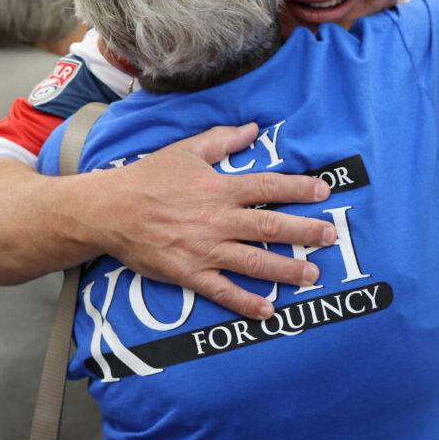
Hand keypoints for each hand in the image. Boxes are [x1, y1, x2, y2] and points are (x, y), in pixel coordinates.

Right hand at [93, 123, 338, 319]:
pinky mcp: (188, 273)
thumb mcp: (186, 150)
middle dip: (305, 233)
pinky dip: (246, 303)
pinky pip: (222, 291)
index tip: (324, 192)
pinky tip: (268, 311)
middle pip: (270, 227)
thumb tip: (253, 128)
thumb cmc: (147, 178)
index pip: (268, 187)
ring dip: (286, 270)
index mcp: (219, 188)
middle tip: (330, 236)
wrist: (108, 211)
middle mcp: (216, 219)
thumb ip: (222, 140)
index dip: (299, 189)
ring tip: (312, 274)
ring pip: (254, 262)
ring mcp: (204, 249)